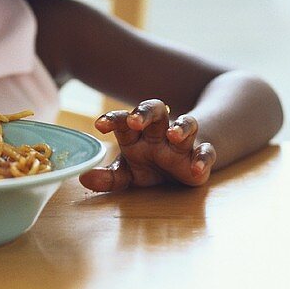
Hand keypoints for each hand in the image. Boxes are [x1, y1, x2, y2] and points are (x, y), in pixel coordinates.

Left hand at [79, 99, 215, 191]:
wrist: (181, 167)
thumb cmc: (150, 166)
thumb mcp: (128, 173)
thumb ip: (109, 176)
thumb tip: (83, 177)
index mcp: (137, 134)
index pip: (124, 119)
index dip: (112, 119)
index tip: (99, 125)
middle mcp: (159, 132)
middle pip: (156, 110)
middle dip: (145, 113)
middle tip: (136, 121)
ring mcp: (182, 143)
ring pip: (186, 124)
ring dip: (180, 127)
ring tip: (173, 135)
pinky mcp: (200, 156)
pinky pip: (206, 152)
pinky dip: (202, 159)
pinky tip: (195, 169)